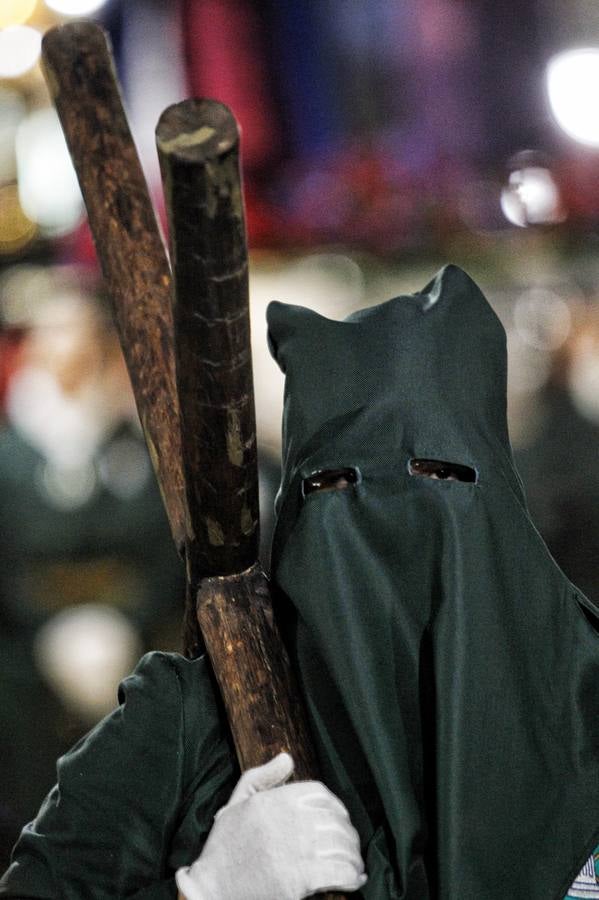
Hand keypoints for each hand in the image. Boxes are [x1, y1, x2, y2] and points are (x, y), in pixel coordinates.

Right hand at [176, 752, 366, 899]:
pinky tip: (354, 880)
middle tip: (350, 846)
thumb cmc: (224, 847)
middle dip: (348, 834)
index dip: (335, 806)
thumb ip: (263, 777)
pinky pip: (339, 872)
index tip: (339, 819)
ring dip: (353, 857)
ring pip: (341, 846)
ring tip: (354, 865)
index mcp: (276, 799)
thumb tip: (288, 758)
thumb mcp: (237, 803)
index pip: (320, 794)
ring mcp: (296, 849)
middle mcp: (289, 819)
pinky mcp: (299, 879)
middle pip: (335, 820)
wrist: (212, 889)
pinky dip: (352, 877)